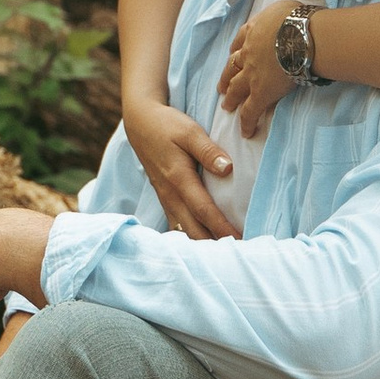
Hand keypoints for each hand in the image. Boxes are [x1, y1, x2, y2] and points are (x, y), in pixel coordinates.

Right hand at [122, 89, 239, 241]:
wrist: (140, 123)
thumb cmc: (167, 126)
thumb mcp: (189, 131)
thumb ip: (208, 150)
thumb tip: (228, 168)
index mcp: (179, 179)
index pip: (204, 210)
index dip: (221, 227)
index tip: (239, 240)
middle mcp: (170, 194)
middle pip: (192, 229)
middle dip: (213, 245)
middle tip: (237, 256)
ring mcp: (166, 198)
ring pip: (183, 231)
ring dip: (202, 244)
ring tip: (223, 254)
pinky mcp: (165, 198)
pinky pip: (177, 225)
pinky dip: (191, 236)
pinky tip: (204, 243)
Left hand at [217, 0, 298, 144]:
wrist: (299, 36)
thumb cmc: (297, 19)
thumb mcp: (285, 7)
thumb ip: (281, 14)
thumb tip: (290, 15)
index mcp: (254, 31)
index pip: (241, 41)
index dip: (237, 50)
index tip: (234, 55)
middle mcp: (248, 52)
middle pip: (232, 66)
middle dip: (226, 76)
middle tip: (221, 87)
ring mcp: (251, 74)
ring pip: (235, 88)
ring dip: (230, 97)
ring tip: (226, 106)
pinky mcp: (260, 92)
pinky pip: (250, 111)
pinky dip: (247, 122)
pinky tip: (246, 132)